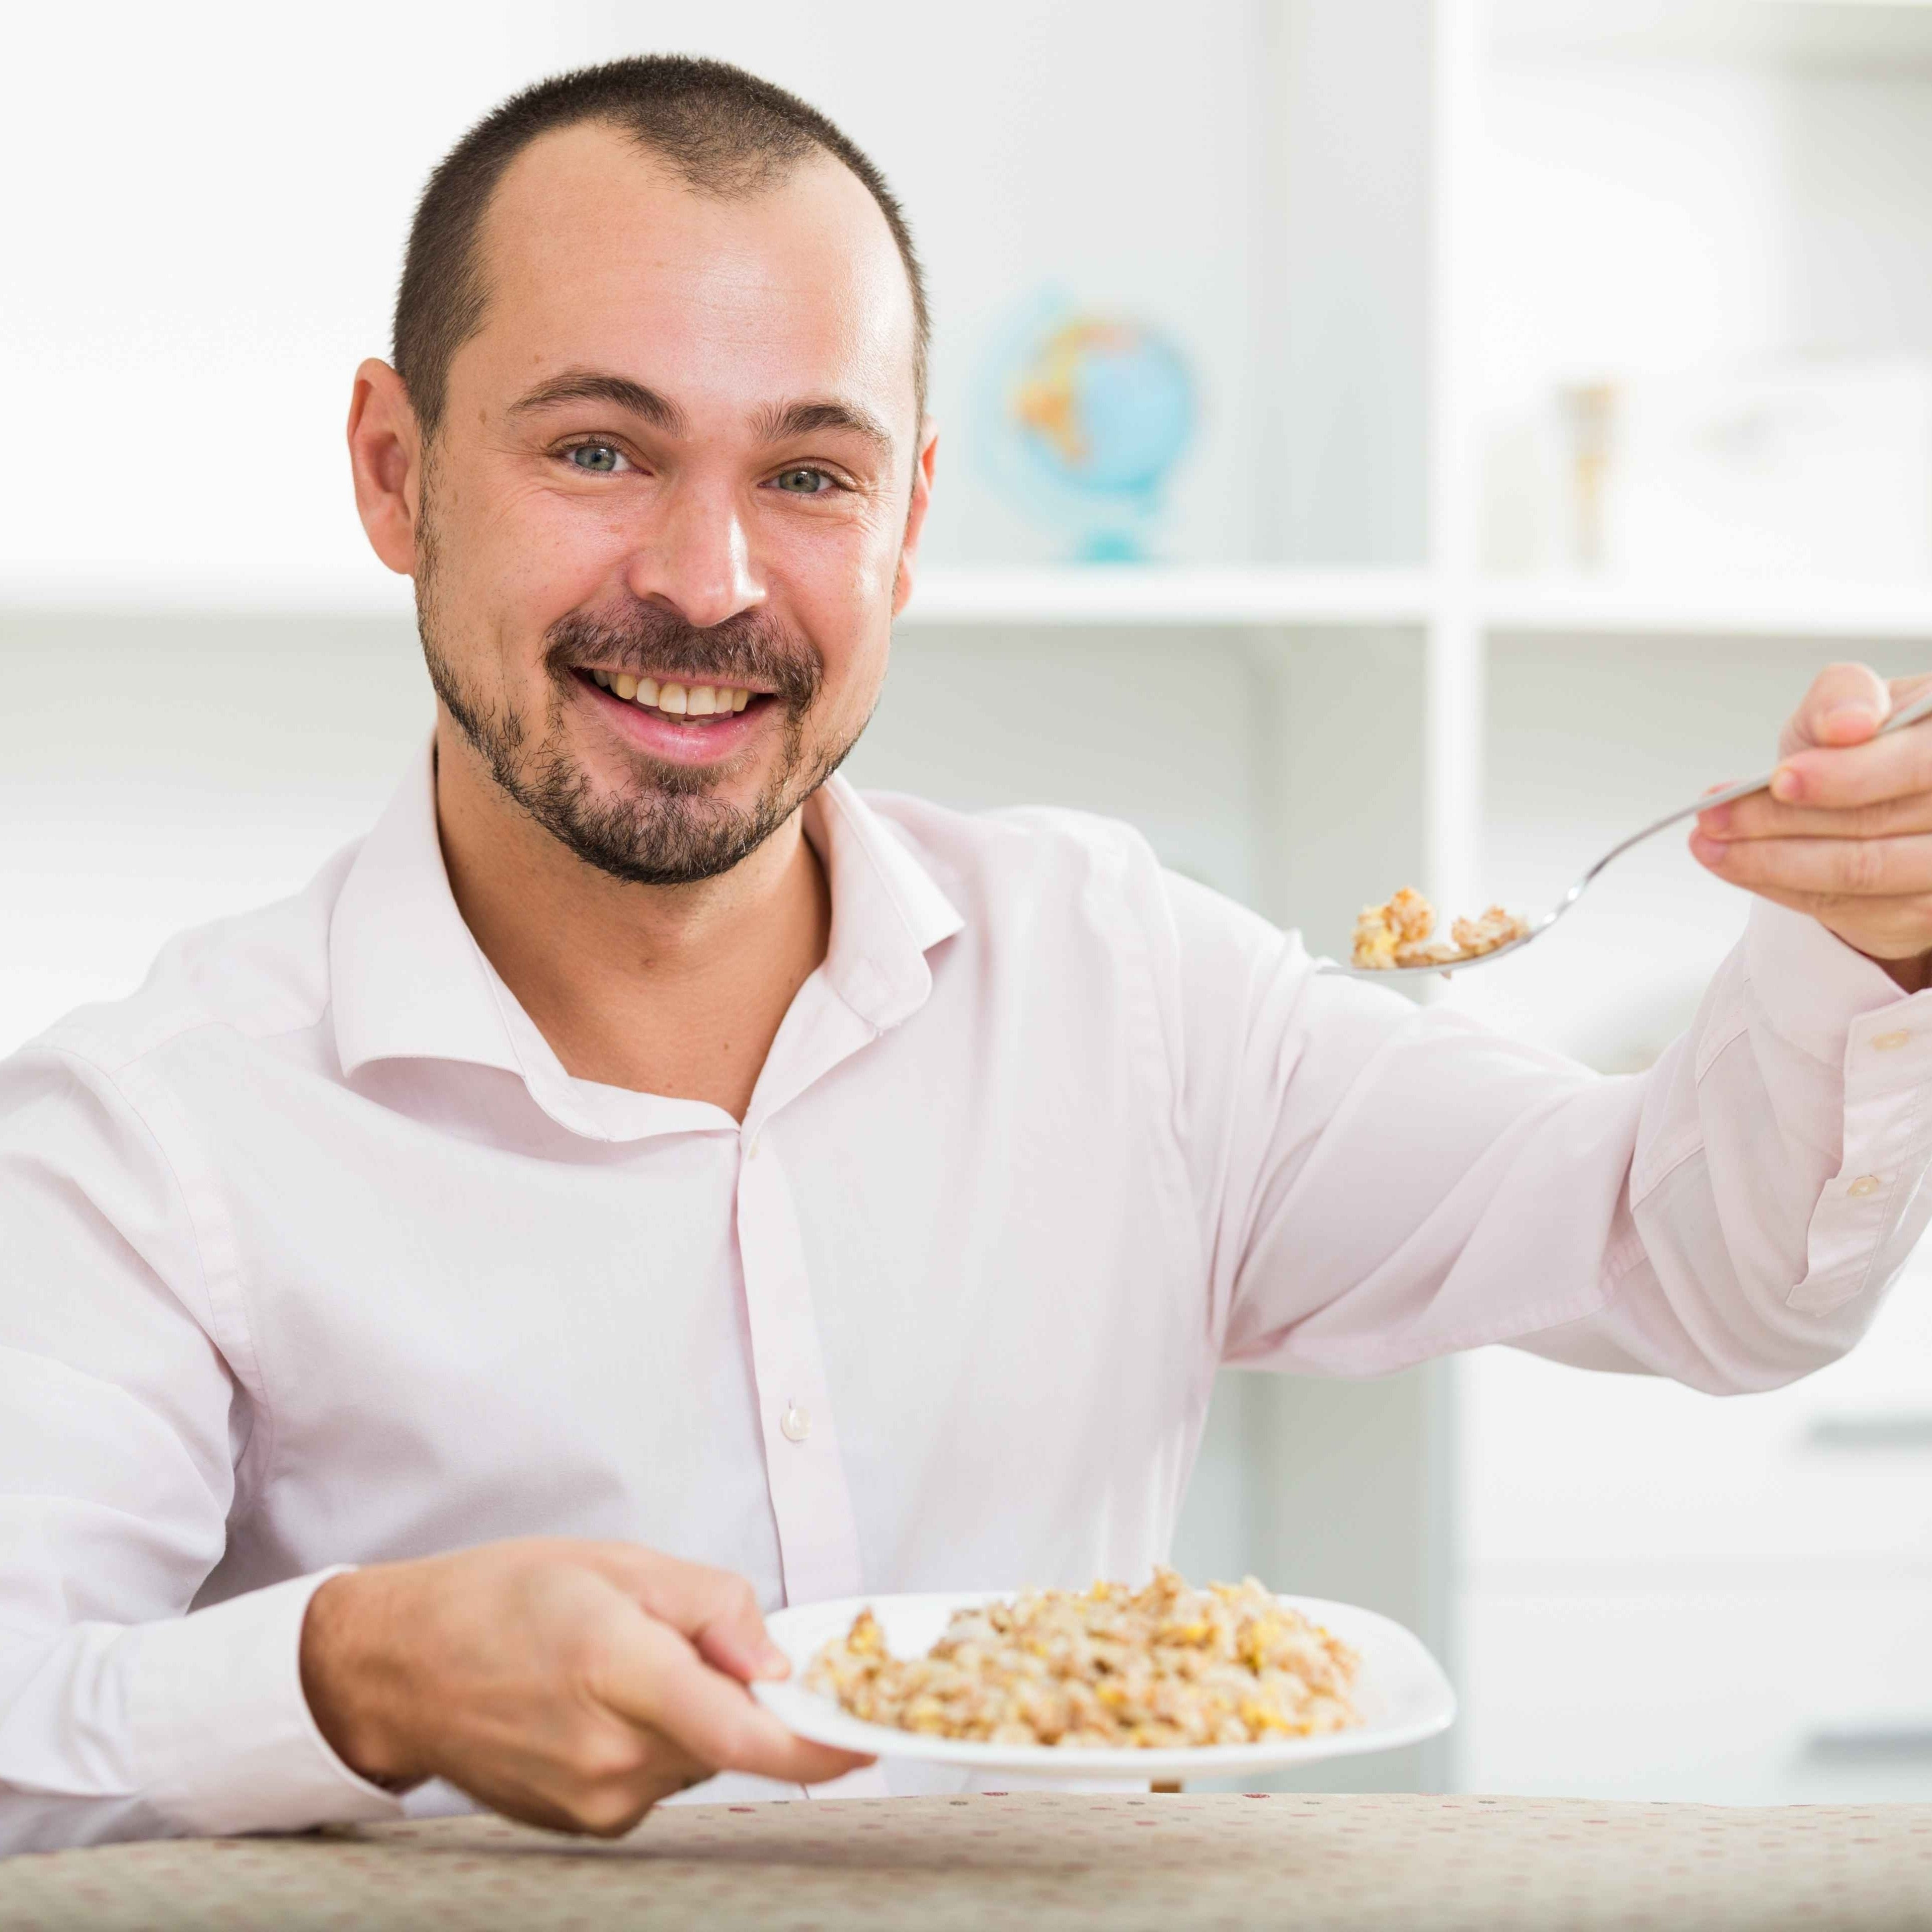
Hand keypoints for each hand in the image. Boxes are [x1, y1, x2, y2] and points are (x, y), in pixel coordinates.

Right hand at [299, 1538, 867, 1835]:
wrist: (398, 1667)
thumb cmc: (499, 1598)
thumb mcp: (617, 1564)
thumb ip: (713, 1608)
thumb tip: (778, 1665)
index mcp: (621, 1674)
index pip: (748, 1735)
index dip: (821, 1744)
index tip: (868, 1737)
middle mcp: (612, 1756)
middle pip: (730, 1738)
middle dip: (741, 1694)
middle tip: (695, 1639)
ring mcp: (594, 1801)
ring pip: (695, 1758)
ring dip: (693, 1714)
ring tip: (623, 1661)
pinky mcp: (581, 1823)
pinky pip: (656, 1778)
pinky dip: (655, 1739)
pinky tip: (600, 1700)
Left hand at [1691, 664, 1931, 990]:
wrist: (1869, 799)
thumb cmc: (1862, 745)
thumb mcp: (1846, 705)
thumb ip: (1844, 697)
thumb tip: (1847, 724)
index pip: (1917, 766)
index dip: (1849, 775)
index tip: (1780, 779)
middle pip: (1877, 824)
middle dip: (1782, 821)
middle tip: (1712, 815)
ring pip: (1861, 872)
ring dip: (1771, 861)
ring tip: (1708, 843)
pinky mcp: (1922, 915)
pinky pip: (1847, 908)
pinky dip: (1781, 886)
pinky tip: (1736, 865)